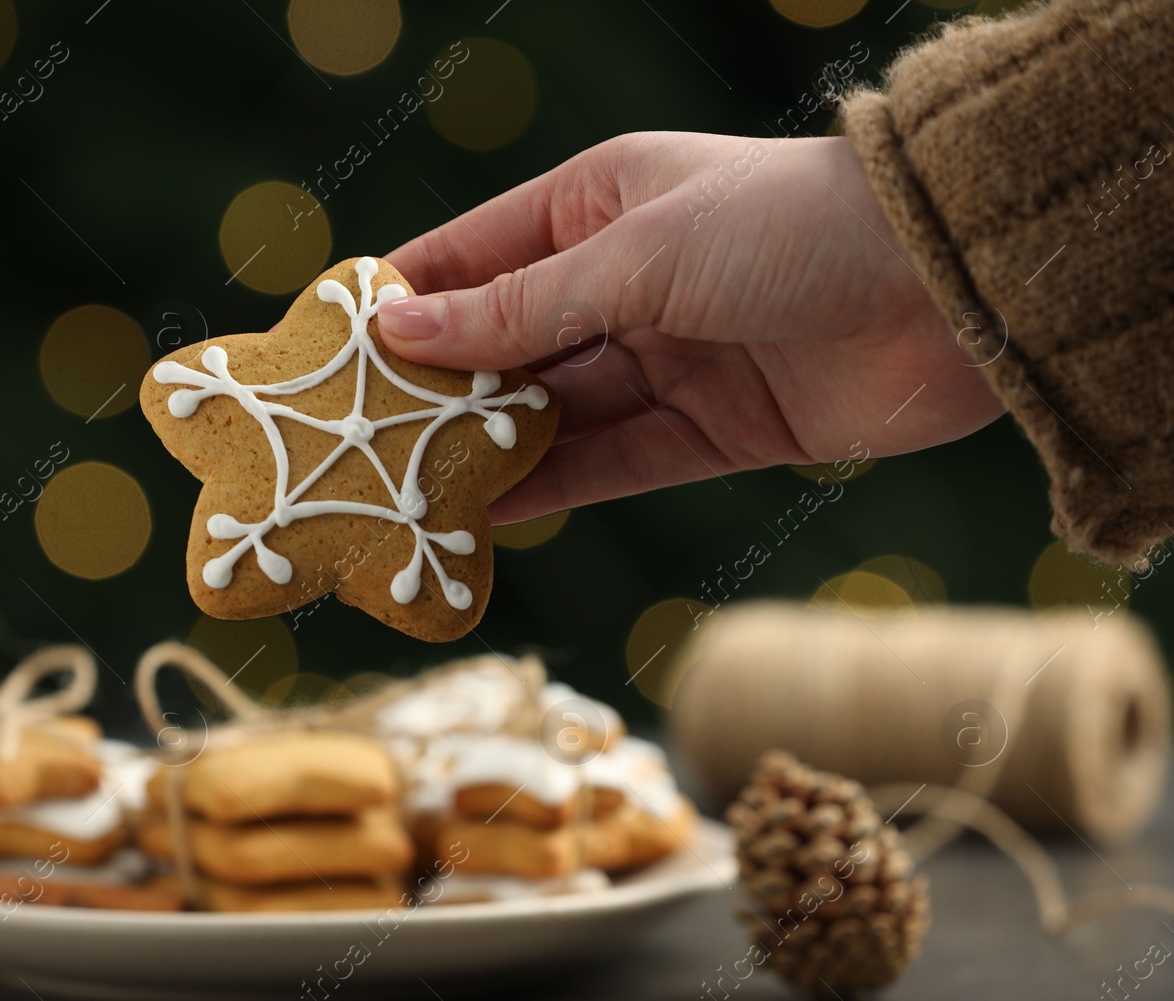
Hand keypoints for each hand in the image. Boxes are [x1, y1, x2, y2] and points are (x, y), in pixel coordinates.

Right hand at [378, 132, 1004, 522]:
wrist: (957, 288)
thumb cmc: (791, 227)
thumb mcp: (638, 256)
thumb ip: (518, 308)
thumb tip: (398, 326)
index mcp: (595, 204)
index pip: (468, 258)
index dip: (397, 306)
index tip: (324, 357)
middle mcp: (620, 280)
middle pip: (500, 347)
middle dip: (431, 396)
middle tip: (349, 449)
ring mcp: (663, 358)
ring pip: (549, 414)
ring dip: (483, 454)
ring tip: (402, 496)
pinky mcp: (708, 430)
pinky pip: (610, 463)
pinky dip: (551, 489)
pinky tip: (487, 515)